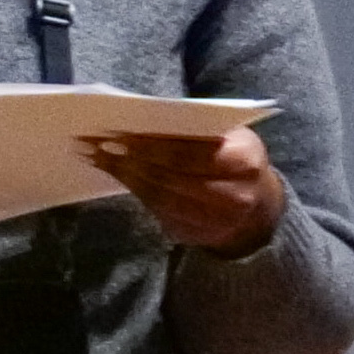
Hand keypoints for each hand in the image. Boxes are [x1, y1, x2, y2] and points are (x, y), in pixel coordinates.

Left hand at [84, 125, 285, 255]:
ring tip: (97, 157)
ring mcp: (216, 222)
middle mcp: (234, 196)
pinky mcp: (196, 235)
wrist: (259, 204)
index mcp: (244, 161)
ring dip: (124, 176)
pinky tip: (116, 175)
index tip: (117, 134)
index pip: (187, 153)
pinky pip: (158, 212)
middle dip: (129, 160)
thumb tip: (141, 118)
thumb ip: (196, 129)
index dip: (149, 146)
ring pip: (159, 197)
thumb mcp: (230, 136)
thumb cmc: (236, 157)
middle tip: (94, 144)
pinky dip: (134, 191)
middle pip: (169, 177)